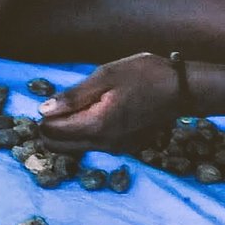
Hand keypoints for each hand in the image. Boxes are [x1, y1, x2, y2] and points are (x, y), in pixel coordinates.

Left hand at [38, 53, 179, 144]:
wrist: (182, 89)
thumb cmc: (144, 76)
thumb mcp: (104, 76)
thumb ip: (73, 96)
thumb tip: (43, 111)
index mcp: (96, 126)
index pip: (52, 132)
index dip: (42, 117)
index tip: (47, 102)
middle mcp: (104, 144)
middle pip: (60, 146)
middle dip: (50, 129)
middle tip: (55, 105)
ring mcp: (116, 148)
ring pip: (77, 146)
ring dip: (68, 131)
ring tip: (74, 105)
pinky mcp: (126, 147)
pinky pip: (95, 144)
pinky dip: (86, 132)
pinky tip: (93, 112)